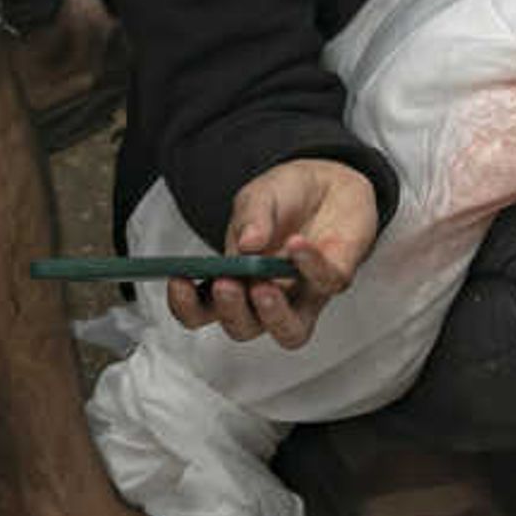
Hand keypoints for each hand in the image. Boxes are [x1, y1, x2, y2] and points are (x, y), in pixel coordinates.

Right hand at [165, 157, 378, 349]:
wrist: (330, 183)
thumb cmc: (285, 199)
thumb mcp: (257, 197)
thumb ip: (251, 217)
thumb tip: (247, 244)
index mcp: (233, 281)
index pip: (202, 310)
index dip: (186, 306)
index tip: (178, 281)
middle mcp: (265, 297)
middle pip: (243, 328)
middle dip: (231, 311)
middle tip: (227, 285)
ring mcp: (303, 295)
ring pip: (289, 331)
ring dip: (273, 314)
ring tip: (262, 286)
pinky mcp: (336, 280)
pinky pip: (325, 283)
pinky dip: (309, 264)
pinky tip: (297, 243)